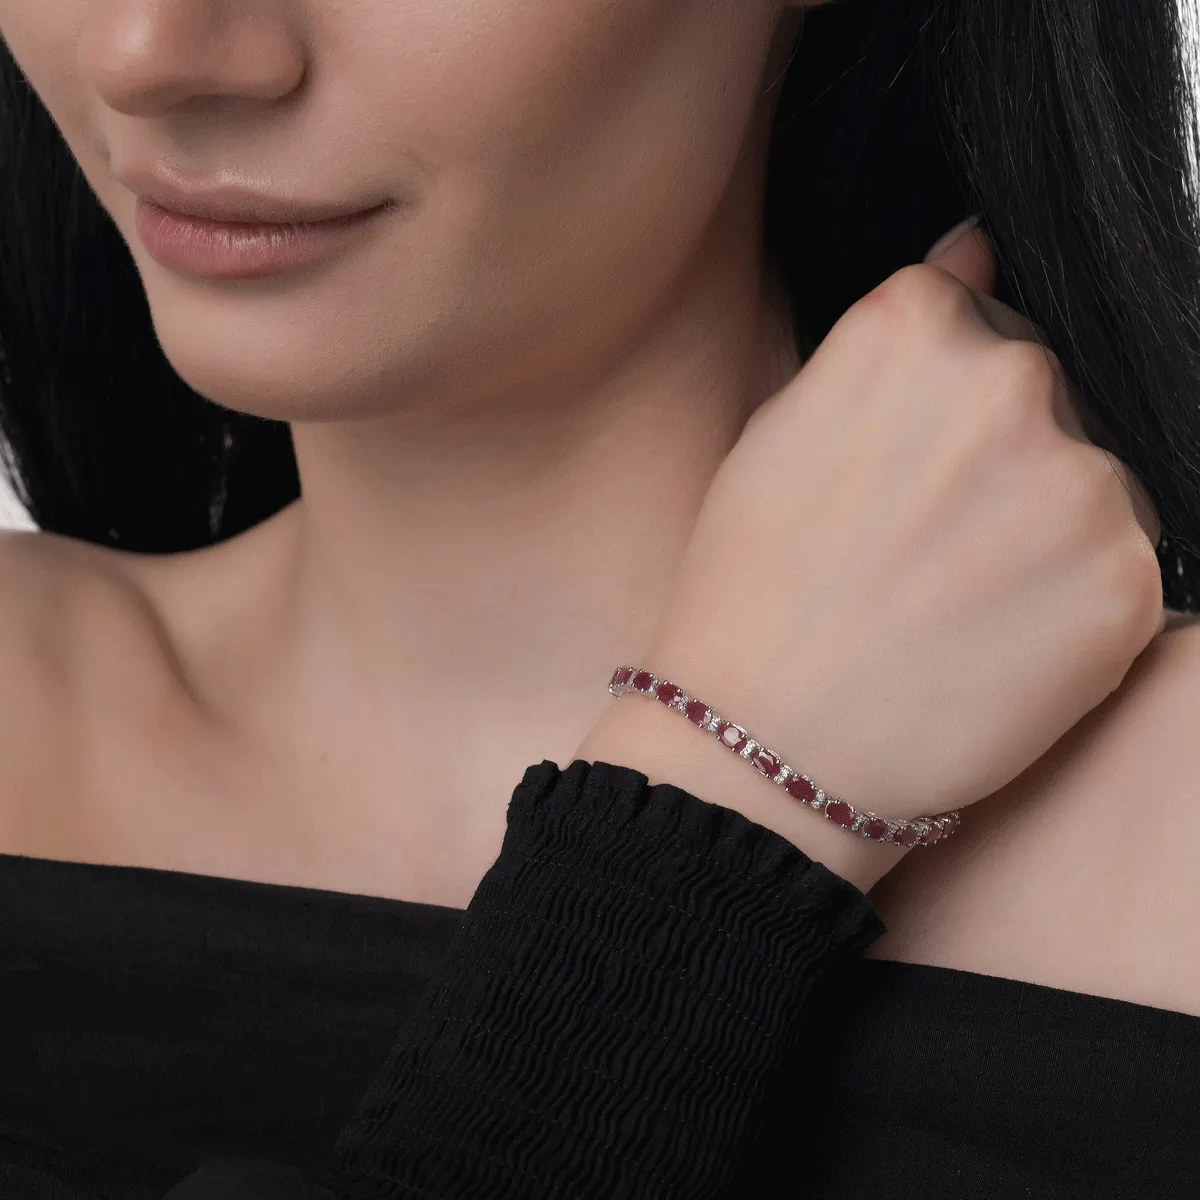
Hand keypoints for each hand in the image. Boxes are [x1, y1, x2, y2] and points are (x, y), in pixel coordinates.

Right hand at [577, 217, 1161, 890]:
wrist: (766, 744)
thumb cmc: (750, 595)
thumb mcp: (778, 437)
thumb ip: (889, 341)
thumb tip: (977, 246)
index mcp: (910, 329)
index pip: (970, 310)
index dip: (936, 397)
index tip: (909, 462)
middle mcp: (1008, 380)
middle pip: (1041, 389)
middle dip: (996, 455)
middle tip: (926, 546)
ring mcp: (1079, 480)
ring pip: (1088, 479)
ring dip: (1039, 530)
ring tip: (954, 604)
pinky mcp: (1128, 579)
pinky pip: (1119, 567)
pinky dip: (1070, 604)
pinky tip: (993, 644)